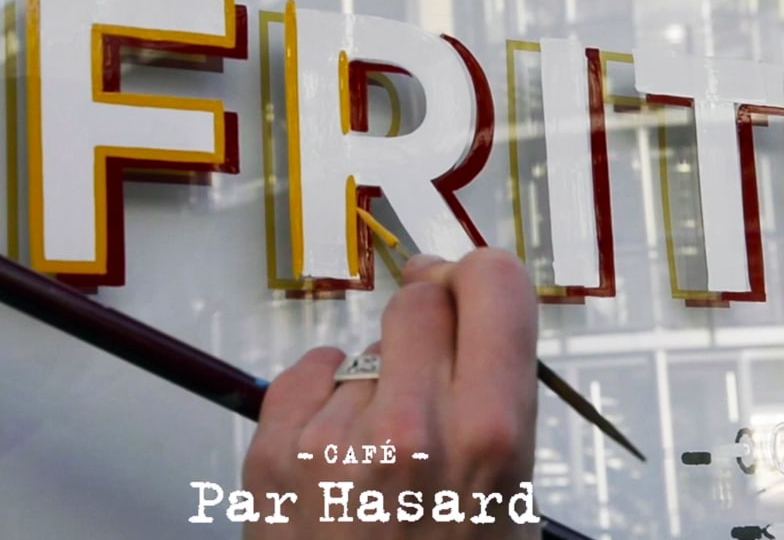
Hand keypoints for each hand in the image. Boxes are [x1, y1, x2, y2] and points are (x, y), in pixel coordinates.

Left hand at [242, 248, 540, 538]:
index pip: (496, 285)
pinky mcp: (273, 451)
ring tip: (376, 452)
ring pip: (364, 346)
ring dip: (375, 382)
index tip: (467, 287)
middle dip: (428, 322)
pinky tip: (335, 453)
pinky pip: (308, 371)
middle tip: (425, 362)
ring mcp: (334, 438)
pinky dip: (323, 398)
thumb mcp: (510, 504)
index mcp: (492, 439)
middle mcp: (413, 427)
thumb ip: (499, 405)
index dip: (481, 278)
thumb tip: (473, 319)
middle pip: (422, 296)